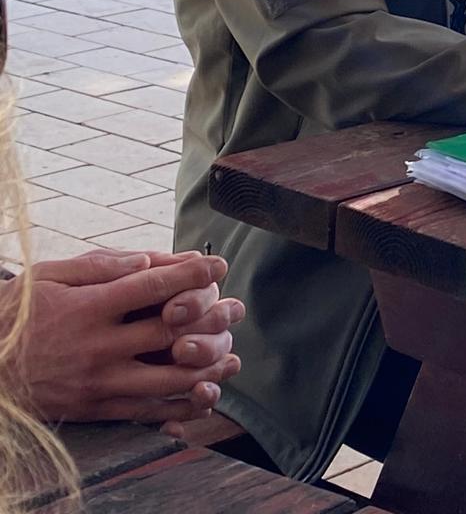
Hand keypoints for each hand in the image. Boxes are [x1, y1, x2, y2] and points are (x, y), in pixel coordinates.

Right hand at [7, 251, 244, 433]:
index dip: (190, 276)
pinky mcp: (93, 408)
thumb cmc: (15, 315)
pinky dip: (179, 408)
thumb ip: (98, 266)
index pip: (151, 288)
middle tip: (236, 310)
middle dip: (210, 320)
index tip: (217, 266)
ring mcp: (97, 382)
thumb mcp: (46, 278)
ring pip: (166, 380)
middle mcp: (97, 347)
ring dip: (205, 369)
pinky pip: (144, 413)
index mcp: (88, 309)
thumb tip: (148, 259)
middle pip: (169, 335)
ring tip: (231, 358)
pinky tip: (203, 397)